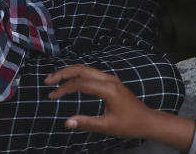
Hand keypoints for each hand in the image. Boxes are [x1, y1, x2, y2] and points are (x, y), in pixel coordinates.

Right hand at [44, 65, 194, 148]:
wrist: (147, 120)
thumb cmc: (129, 124)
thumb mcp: (107, 126)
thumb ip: (86, 123)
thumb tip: (67, 122)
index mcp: (108, 89)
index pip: (81, 83)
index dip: (64, 88)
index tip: (52, 95)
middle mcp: (109, 79)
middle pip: (82, 69)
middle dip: (64, 73)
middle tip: (48, 81)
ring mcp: (111, 79)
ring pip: (87, 69)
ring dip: (70, 73)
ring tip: (55, 80)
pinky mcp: (111, 82)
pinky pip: (92, 74)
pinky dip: (78, 75)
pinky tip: (70, 82)